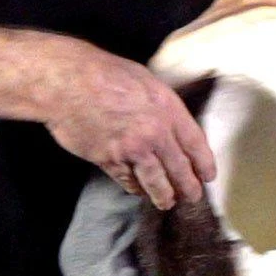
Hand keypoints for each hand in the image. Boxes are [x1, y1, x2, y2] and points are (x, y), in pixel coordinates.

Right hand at [43, 41, 215, 209]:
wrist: (67, 83)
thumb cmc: (104, 72)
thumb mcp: (144, 80)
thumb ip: (160, 105)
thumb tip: (169, 122)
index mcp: (167, 109)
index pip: (195, 143)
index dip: (204, 164)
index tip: (208, 176)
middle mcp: (154, 133)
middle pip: (179, 168)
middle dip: (188, 187)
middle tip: (193, 197)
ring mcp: (131, 150)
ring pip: (156, 182)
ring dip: (163, 196)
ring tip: (167, 203)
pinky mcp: (108, 161)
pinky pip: (127, 181)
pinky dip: (134, 188)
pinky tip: (137, 191)